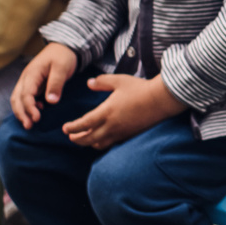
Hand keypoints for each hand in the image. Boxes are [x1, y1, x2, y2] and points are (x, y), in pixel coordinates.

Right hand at [9, 41, 78, 127]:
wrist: (64, 46)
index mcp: (32, 73)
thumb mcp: (62, 68)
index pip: (25, 94)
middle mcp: (26, 78)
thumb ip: (56, 84)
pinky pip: (25, 97)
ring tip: (29, 124)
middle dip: (21, 113)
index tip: (36, 118)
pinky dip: (27, 106)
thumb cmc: (63, 56)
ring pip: (18, 98)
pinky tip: (37, 112)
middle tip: (29, 126)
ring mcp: (28, 81)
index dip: (29, 107)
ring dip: (22, 111)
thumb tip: (51, 102)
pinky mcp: (33, 84)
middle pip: (17, 98)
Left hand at [63, 71, 187, 149]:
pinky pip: (111, 143)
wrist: (160, 100)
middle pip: (88, 138)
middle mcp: (111, 126)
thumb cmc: (139, 88)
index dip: (72, 128)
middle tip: (71, 136)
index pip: (84, 124)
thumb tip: (89, 83)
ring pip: (100, 144)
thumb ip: (101, 82)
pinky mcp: (129, 135)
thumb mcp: (118, 81)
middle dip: (77, 139)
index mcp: (106, 112)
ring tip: (85, 138)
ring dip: (89, 142)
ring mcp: (121, 132)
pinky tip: (102, 139)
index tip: (65, 128)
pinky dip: (102, 143)